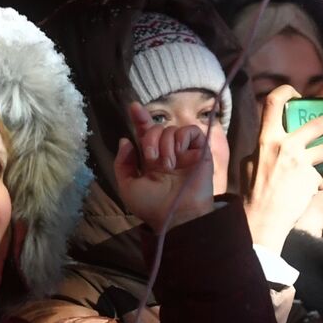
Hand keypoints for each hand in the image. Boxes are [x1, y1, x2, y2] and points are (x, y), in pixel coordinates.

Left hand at [114, 102, 215, 231]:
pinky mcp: (200, 151)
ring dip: (165, 145)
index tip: (133, 107)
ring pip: (171, 129)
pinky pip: (191, 131)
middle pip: (156, 128)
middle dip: (150, 139)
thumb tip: (125, 140)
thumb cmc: (152, 206)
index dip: (140, 119)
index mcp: (151, 159)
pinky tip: (179, 154)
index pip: (145, 133)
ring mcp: (184, 152)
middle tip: (152, 158)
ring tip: (168, 165)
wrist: (176, 215)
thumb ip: (122, 163)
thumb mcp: (128, 187)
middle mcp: (167, 152)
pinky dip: (182, 138)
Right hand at [243, 85, 322, 246]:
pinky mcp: (311, 178)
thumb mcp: (250, 164)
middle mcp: (283, 146)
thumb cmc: (252, 193)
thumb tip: (273, 144)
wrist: (261, 219)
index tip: (295, 94)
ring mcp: (299, 162)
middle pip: (314, 123)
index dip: (286, 92)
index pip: (272, 103)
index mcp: (264, 140)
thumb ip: (264, 150)